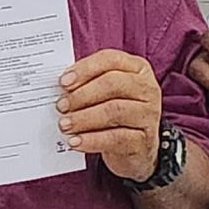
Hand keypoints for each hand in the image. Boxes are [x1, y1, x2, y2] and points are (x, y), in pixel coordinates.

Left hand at [59, 51, 163, 181]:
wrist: (136, 149)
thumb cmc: (116, 114)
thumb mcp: (106, 94)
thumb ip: (88, 84)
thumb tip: (60, 87)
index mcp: (137, 69)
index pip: (111, 60)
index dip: (85, 69)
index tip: (63, 82)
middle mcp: (147, 89)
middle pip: (113, 84)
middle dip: (82, 95)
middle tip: (61, 106)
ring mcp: (148, 115)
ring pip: (114, 111)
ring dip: (84, 118)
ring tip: (65, 125)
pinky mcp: (144, 140)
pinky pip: (115, 138)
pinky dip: (91, 140)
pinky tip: (75, 141)